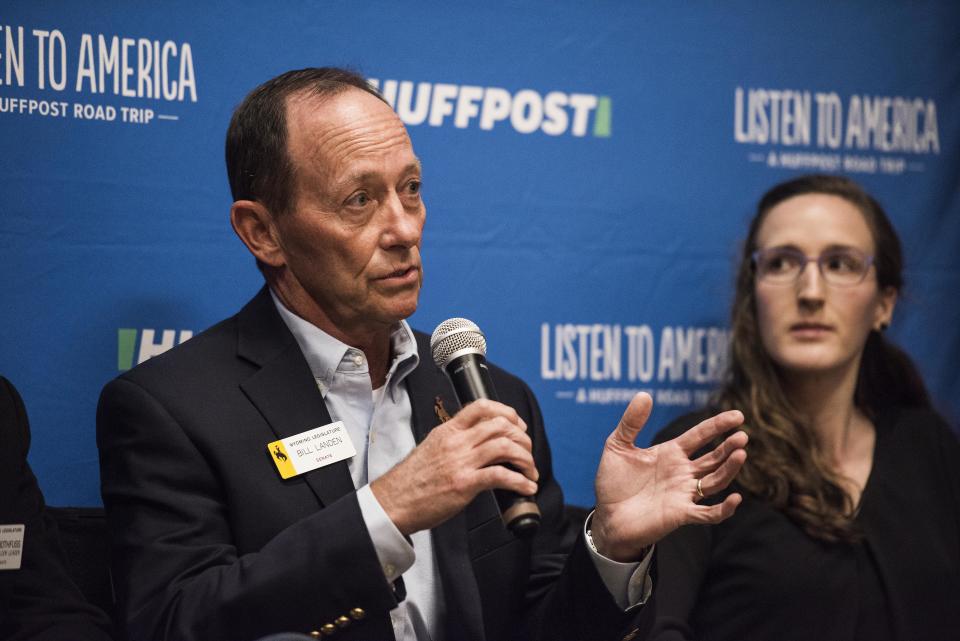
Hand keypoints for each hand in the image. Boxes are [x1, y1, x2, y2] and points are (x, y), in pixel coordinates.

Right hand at [371, 399, 538, 535]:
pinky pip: (500, 476)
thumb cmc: (412, 481)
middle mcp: (456, 442)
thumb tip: (478, 445)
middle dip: (522, 438)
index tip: (518, 426)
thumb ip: (454, 443)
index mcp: (448, 431)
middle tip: (527, 451)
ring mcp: (461, 462)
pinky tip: (526, 487)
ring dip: (525, 459)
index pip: (481, 407)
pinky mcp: (464, 484)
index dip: (507, 412)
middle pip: (500, 425)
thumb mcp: (431, 448)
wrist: (393, 502)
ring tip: (530, 471)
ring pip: (505, 447)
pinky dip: (520, 481)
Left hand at [591, 392, 746, 560]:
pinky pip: (708, 514)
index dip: (718, 425)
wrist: (606, 517)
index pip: (701, 435)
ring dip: (729, 469)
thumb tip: (644, 394)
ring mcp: (684, 494)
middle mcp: (683, 472)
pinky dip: (723, 509)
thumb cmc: (613, 482)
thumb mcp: (618, 446)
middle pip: (714, 457)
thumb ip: (631, 422)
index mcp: (671, 453)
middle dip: (729, 447)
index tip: (738, 416)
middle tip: (742, 436)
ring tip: (741, 454)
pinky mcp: (680, 514)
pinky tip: (735, 498)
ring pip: (715, 480)